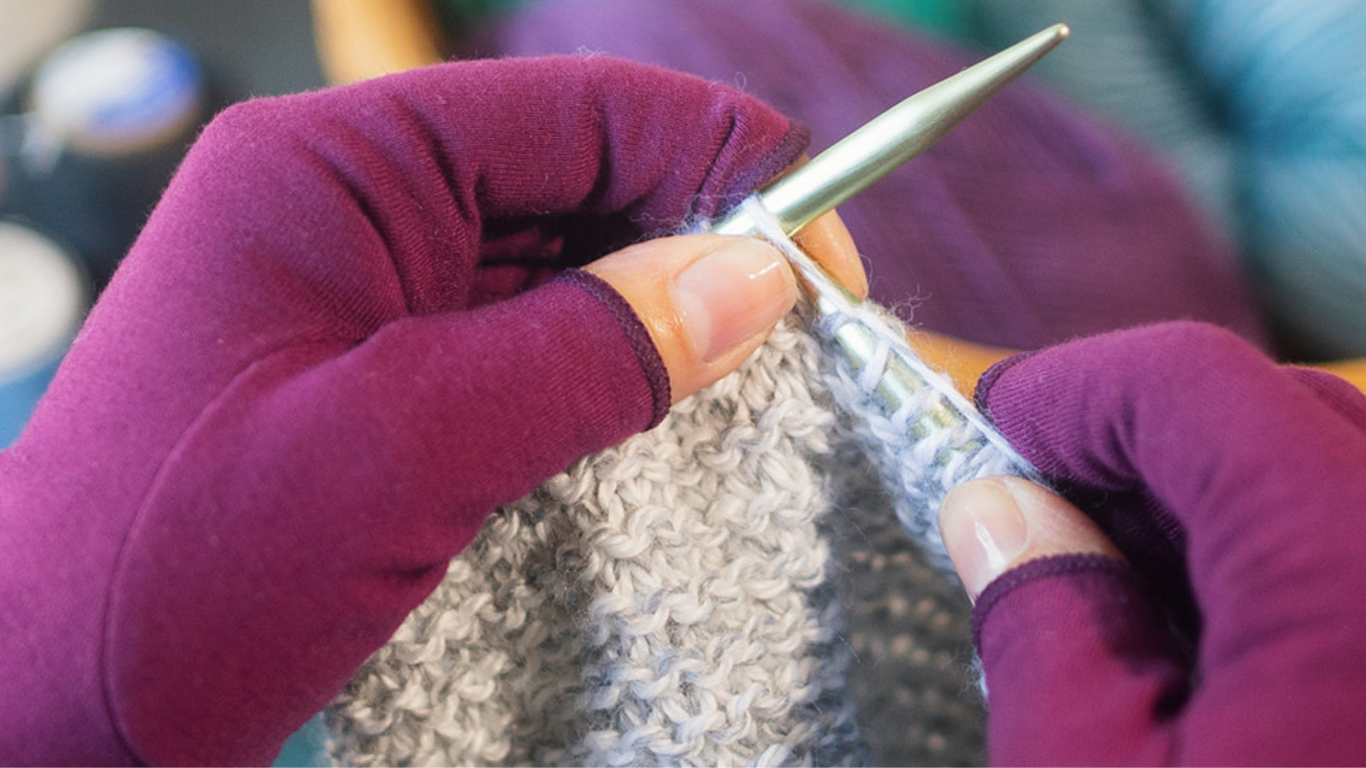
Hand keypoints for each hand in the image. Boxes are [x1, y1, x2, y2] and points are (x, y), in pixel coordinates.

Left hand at [0, 56, 861, 764]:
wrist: (37, 713)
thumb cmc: (168, 577)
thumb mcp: (398, 454)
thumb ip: (587, 354)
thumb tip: (756, 276)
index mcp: (335, 169)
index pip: (576, 111)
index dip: (717, 163)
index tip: (820, 253)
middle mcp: (354, 209)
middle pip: (578, 180)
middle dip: (698, 242)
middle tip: (801, 335)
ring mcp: (367, 296)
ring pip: (563, 266)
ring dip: (658, 315)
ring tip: (747, 385)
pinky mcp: (383, 381)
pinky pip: (526, 346)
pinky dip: (604, 375)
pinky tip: (658, 422)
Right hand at [937, 321, 1365, 763]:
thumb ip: (1042, 624)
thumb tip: (997, 514)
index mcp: (1349, 574)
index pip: (1190, 382)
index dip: (1062, 392)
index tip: (982, 440)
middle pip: (1273, 415)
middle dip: (1128, 452)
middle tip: (1032, 524)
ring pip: (1328, 483)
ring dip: (1200, 513)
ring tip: (1108, 605)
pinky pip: (1362, 558)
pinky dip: (1271, 573)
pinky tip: (1203, 653)